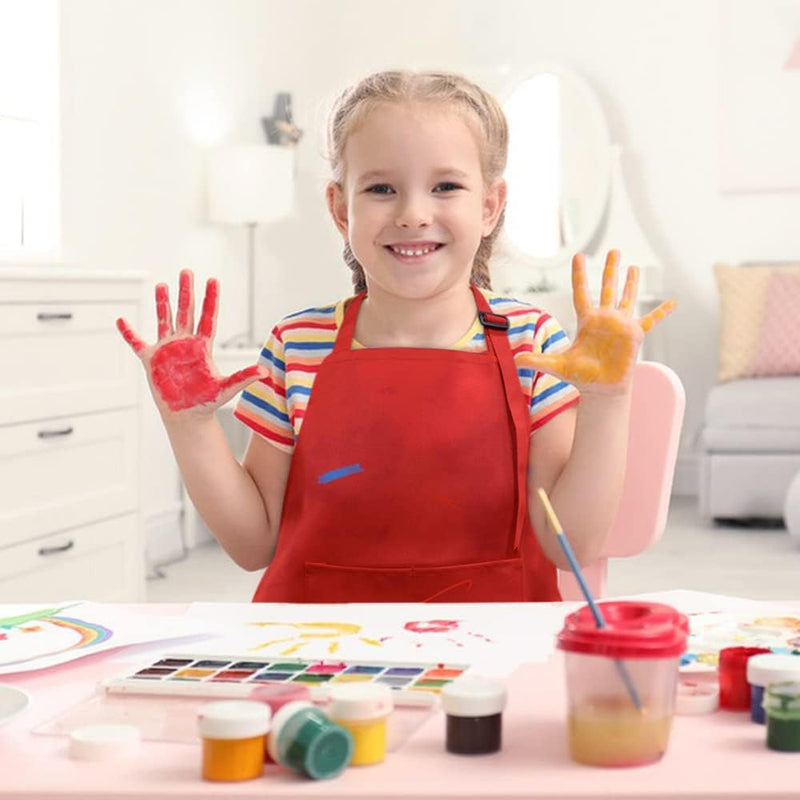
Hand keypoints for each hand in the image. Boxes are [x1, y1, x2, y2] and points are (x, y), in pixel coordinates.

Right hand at [116, 270, 267, 416]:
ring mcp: (167, 350)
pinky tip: (121, 320)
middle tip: (186, 271)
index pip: (207, 317)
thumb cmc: (207, 403)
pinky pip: (137, 343)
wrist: (187, 416)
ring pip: (165, 320)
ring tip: (162, 284)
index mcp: (202, 346)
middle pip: (186, 311)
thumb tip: (264, 373)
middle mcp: (185, 343)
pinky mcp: (152, 360)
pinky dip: (129, 333)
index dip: (210, 299)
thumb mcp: (226, 389)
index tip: (213, 279)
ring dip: (163, 303)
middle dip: (186, 292)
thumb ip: (243, 377)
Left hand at [521, 250, 675, 393]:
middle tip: (614, 250)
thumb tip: (517, 359)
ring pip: (627, 298)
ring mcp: (621, 325)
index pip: (582, 292)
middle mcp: (605, 318)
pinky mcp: (635, 335)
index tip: (578, 255)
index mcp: (587, 321)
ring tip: (635, 266)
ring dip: (631, 282)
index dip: (580, 274)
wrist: (601, 389)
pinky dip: (662, 312)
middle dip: (611, 269)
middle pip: (607, 288)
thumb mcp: (557, 366)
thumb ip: (538, 359)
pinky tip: (673, 302)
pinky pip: (651, 321)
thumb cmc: (581, 376)